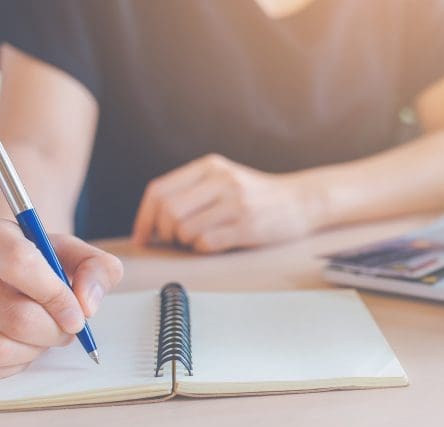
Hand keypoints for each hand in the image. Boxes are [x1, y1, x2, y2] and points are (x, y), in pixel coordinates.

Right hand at [0, 219, 122, 381]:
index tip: (78, 316)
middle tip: (67, 328)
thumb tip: (86, 305)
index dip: (56, 297)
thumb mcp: (76, 253)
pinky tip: (23, 344)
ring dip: (33, 350)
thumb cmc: (42, 260)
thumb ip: (97, 269)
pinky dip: (14, 364)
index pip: (19, 263)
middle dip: (52, 331)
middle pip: (12, 316)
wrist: (1, 268)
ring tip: (44, 334)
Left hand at [131, 154, 323, 252]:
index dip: (144, 218)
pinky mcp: (247, 226)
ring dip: (185, 242)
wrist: (300, 201)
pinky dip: (203, 248)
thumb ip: (192, 190)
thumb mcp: (223, 179)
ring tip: (199, 239)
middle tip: (174, 240)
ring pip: (185, 229)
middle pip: (168, 211)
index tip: (143, 237)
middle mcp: (221, 180)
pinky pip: (206, 243)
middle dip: (165, 232)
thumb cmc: (257, 195)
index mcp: (209, 166)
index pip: (159, 190)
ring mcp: (235, 203)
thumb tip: (151, 220)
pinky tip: (215, 243)